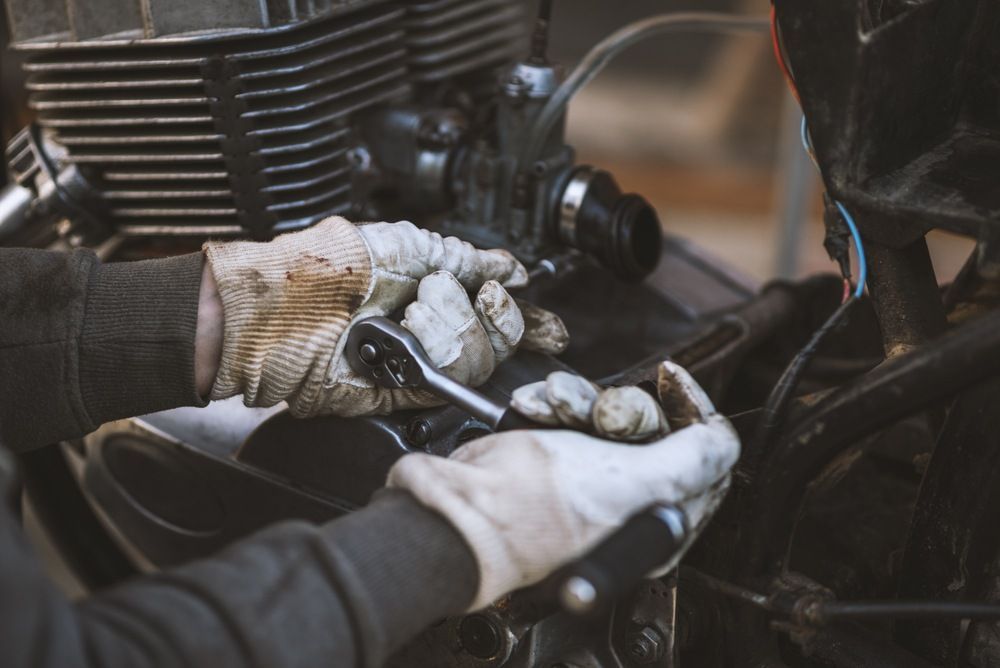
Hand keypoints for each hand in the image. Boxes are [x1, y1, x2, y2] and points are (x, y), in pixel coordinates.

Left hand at [203, 217, 567, 416]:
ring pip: (481, 359)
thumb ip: (471, 260)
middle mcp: (437, 330)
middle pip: (503, 340)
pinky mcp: (409, 393)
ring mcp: (424, 362)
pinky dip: (432, 353)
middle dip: (489, 314)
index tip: (550, 326)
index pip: (498, 313)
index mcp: (439, 293)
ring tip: (409, 312)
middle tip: (448, 293)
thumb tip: (513, 269)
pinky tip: (405, 336)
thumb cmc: (338, 266)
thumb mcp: (414, 246)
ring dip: (448, 326)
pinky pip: (450, 382)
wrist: (293, 306)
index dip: (527, 321)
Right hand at [388, 361, 739, 609]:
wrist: (462, 505)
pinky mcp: (559, 461)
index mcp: (663, 519)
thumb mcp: (634, 483)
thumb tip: (722, 437)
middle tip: (595, 413)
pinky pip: (574, 414)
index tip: (669, 381)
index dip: (692, 410)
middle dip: (622, 406)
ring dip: (581, 399)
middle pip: (657, 427)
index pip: (708, 454)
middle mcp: (633, 503)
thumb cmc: (533, 509)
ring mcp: (594, 481)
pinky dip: (556, 404)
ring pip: (611, 414)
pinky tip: (538, 409)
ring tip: (553, 407)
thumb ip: (695, 459)